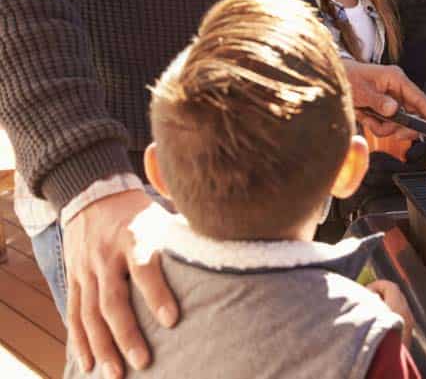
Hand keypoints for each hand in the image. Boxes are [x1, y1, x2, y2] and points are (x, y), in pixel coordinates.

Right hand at [64, 189, 178, 377]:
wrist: (92, 194)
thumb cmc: (138, 212)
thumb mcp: (160, 216)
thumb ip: (181, 238)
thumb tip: (221, 250)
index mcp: (134, 236)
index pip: (144, 268)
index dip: (158, 294)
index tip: (172, 320)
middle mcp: (107, 255)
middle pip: (113, 300)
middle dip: (127, 334)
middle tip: (143, 361)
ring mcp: (86, 269)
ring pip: (90, 313)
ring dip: (102, 347)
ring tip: (116, 375)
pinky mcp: (74, 278)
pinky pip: (74, 313)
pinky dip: (79, 341)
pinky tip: (88, 365)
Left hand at [343, 60, 425, 137]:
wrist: (336, 77)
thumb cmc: (348, 77)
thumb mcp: (361, 90)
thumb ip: (377, 101)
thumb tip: (394, 110)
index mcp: (396, 78)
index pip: (418, 97)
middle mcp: (397, 88)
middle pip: (410, 114)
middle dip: (396, 125)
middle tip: (385, 128)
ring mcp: (391, 98)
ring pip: (398, 122)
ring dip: (382, 126)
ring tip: (367, 117)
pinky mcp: (385, 107)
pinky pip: (387, 123)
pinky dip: (376, 125)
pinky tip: (365, 116)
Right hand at [366, 279, 413, 348]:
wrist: (388, 371)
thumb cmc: (376, 345)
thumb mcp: (367, 320)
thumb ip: (367, 304)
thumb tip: (364, 295)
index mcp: (399, 308)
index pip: (390, 286)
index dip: (376, 285)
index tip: (364, 293)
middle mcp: (407, 315)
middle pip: (395, 294)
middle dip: (380, 295)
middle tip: (365, 303)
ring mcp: (409, 327)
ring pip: (397, 306)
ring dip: (383, 306)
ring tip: (368, 316)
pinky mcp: (407, 337)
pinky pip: (398, 317)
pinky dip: (388, 316)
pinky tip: (376, 328)